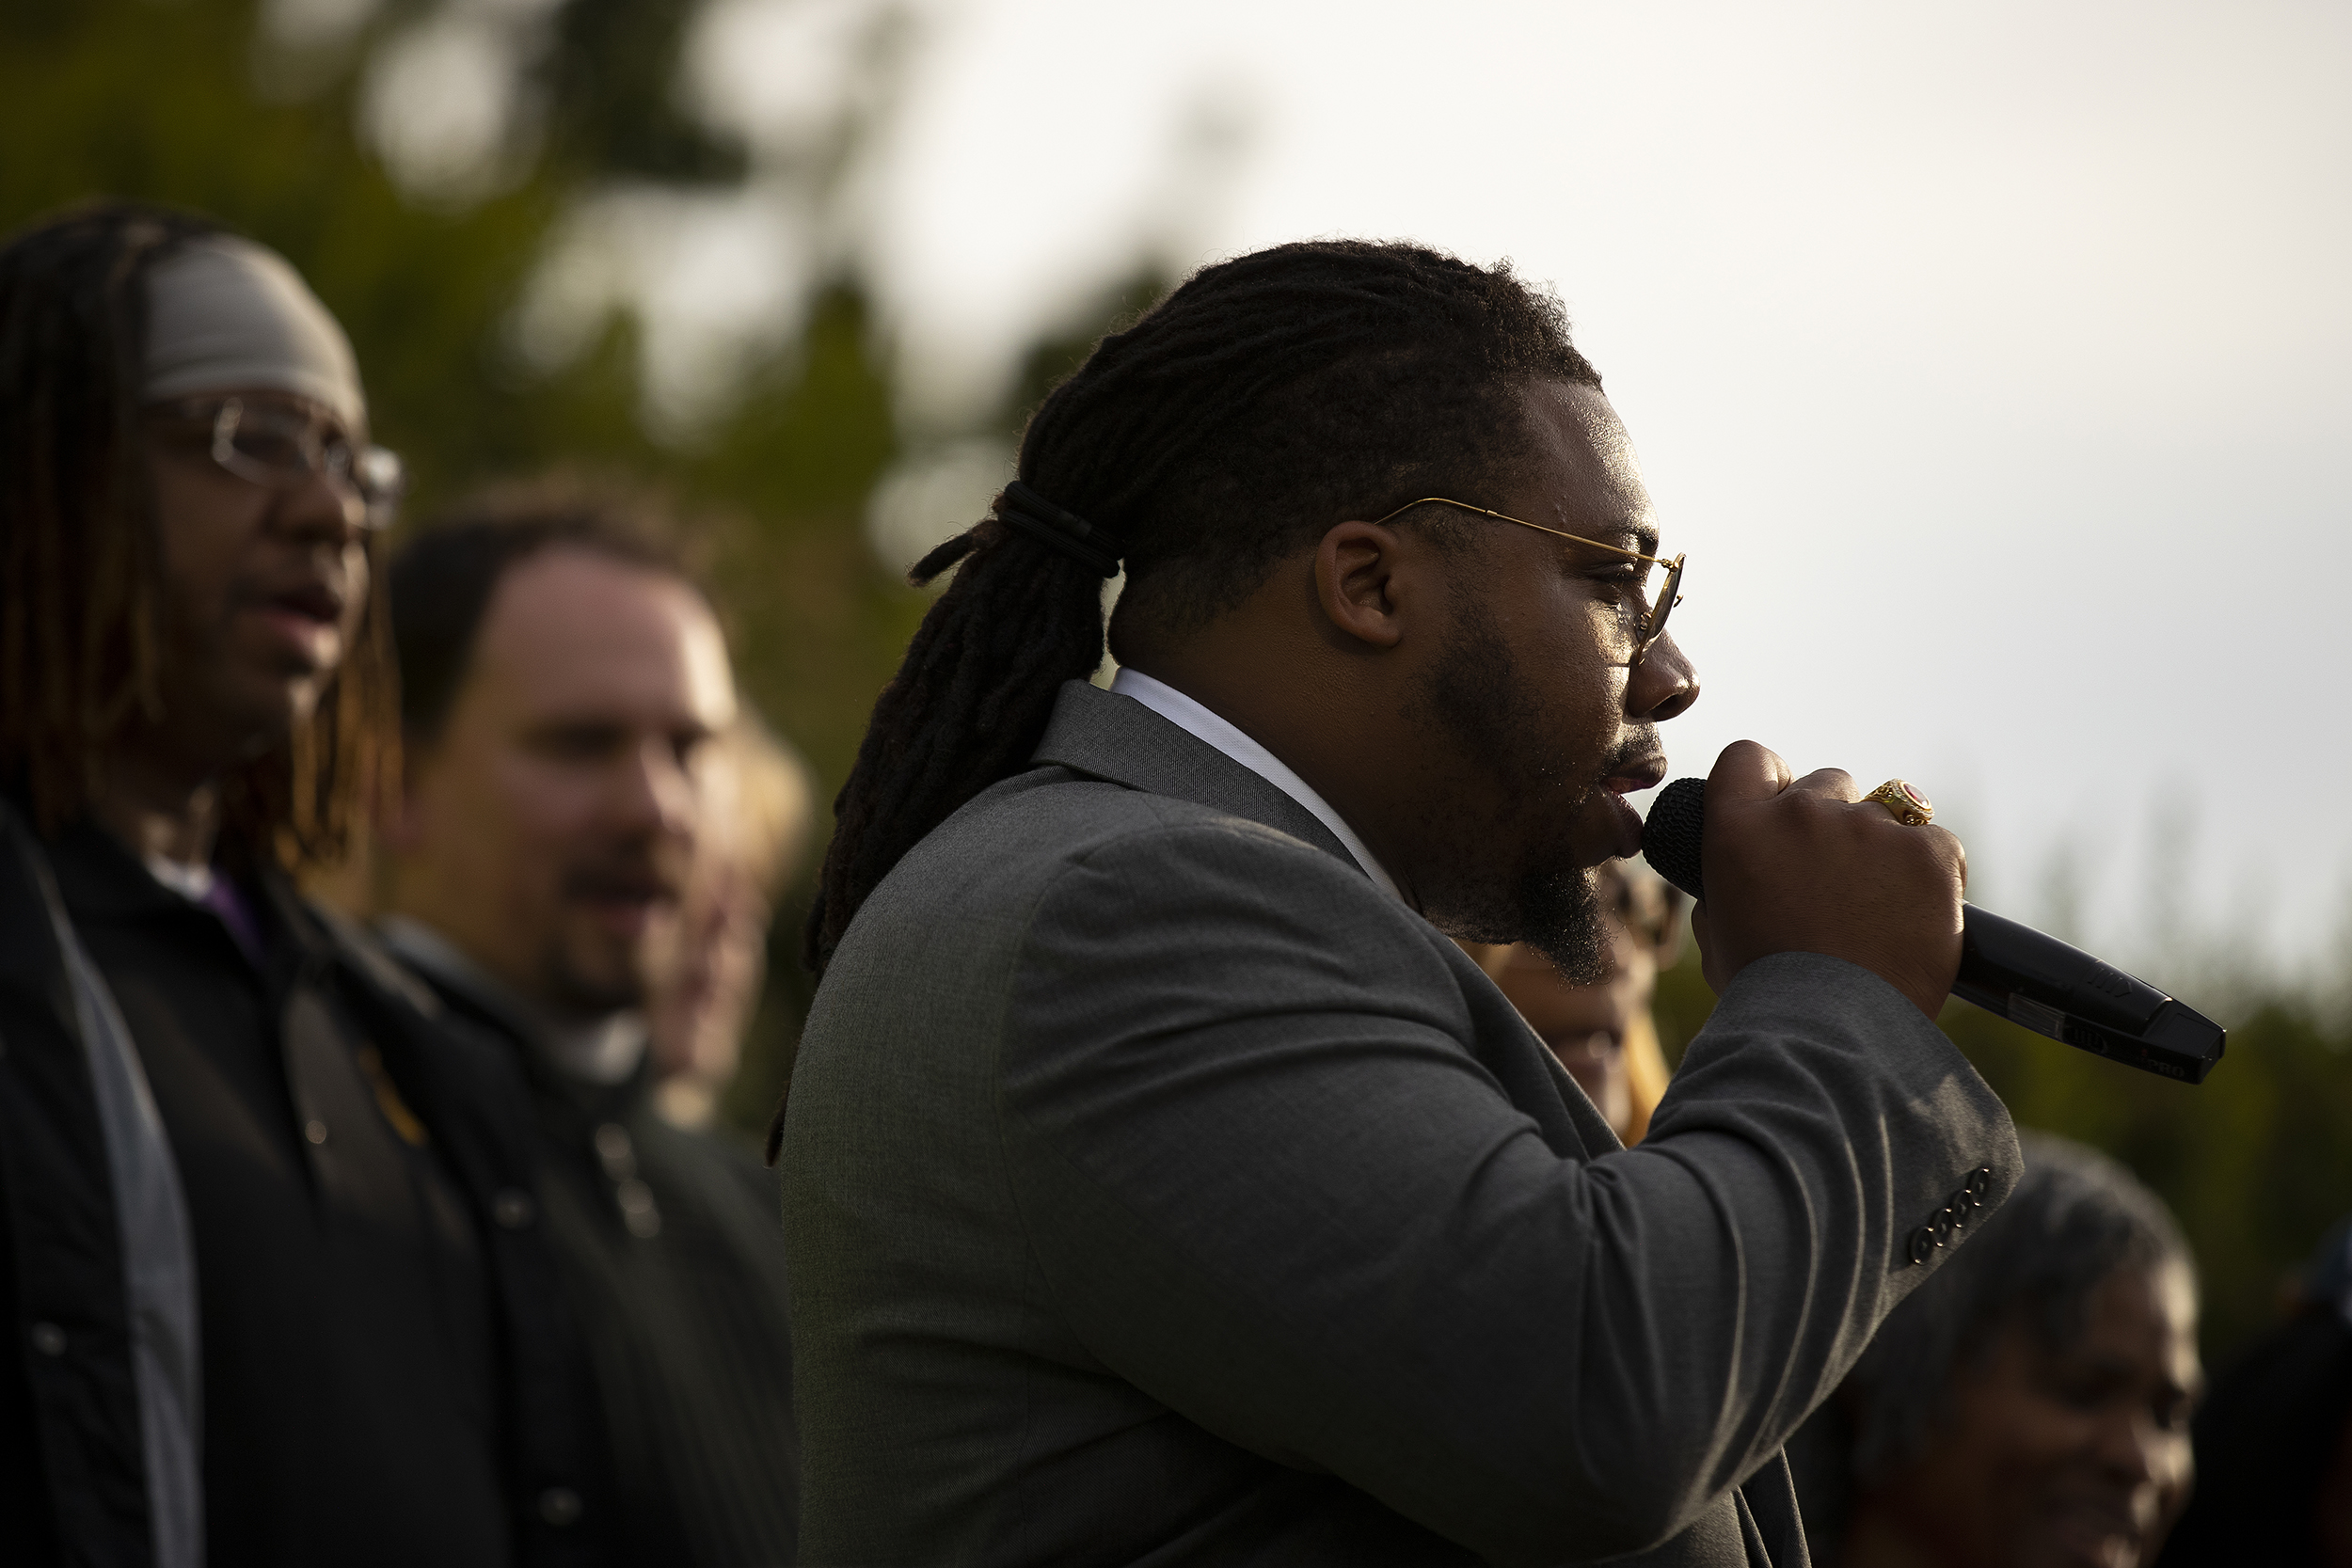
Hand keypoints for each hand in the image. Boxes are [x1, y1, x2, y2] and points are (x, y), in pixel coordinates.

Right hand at [1688, 741, 1965, 1019]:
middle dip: (1834, 821)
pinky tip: (1916, 917)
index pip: (1749, 757)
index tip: (1781, 807)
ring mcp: (1870, 827)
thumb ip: (1726, 888)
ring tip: (1881, 909)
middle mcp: (1802, 813)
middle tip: (1838, 881)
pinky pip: (1935, 844)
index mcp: (1738, 827)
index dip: (1769, 780)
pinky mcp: (1929, 852)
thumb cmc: (1767, 998)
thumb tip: (1741, 880)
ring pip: (1887, 811)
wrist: (1832, 1035)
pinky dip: (1931, 875)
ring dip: (1883, 847)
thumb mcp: (1718, 936)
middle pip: (1828, 782)